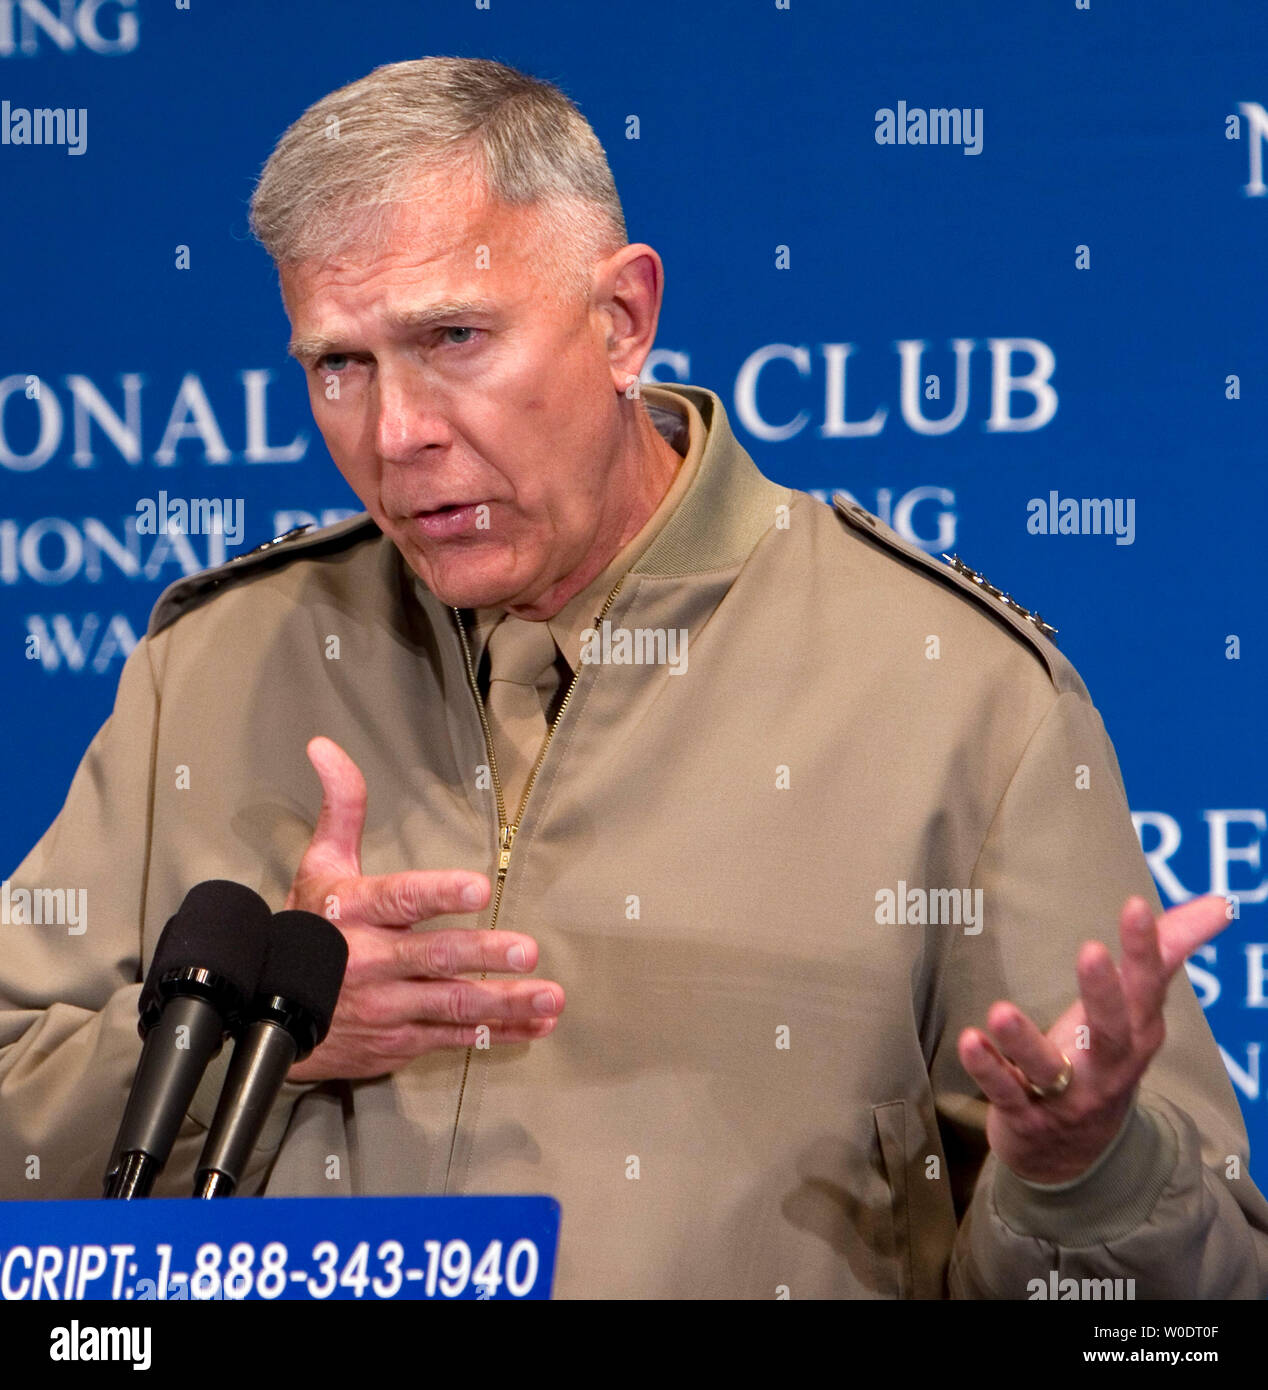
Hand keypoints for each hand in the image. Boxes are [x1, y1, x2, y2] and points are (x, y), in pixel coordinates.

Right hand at [284, 736, 563, 1081]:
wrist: (268, 1016)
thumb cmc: (305, 931)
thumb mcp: (319, 865)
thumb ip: (341, 807)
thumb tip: (326, 747)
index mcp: (354, 912)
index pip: (399, 898)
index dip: (438, 893)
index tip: (478, 887)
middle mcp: (371, 961)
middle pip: (433, 957)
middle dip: (482, 954)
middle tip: (526, 948)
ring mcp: (387, 1006)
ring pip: (451, 1005)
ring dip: (505, 1002)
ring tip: (549, 996)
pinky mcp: (399, 1041)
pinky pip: (453, 1038)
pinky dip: (497, 1036)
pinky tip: (536, 1027)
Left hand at [957, 893, 1230, 1183]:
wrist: (1073, 1154)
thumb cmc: (1101, 1057)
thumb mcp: (1135, 1009)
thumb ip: (1167, 951)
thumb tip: (1220, 903)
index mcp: (1135, 1033)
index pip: (1146, 988)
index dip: (1145, 949)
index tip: (1134, 906)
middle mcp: (1106, 1067)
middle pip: (1110, 1031)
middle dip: (1103, 993)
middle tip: (1091, 950)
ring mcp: (1066, 1096)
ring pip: (1048, 1069)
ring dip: (1024, 1041)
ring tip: (999, 1011)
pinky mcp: (1025, 1115)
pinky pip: (1006, 1093)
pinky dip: (987, 1070)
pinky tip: (970, 1041)